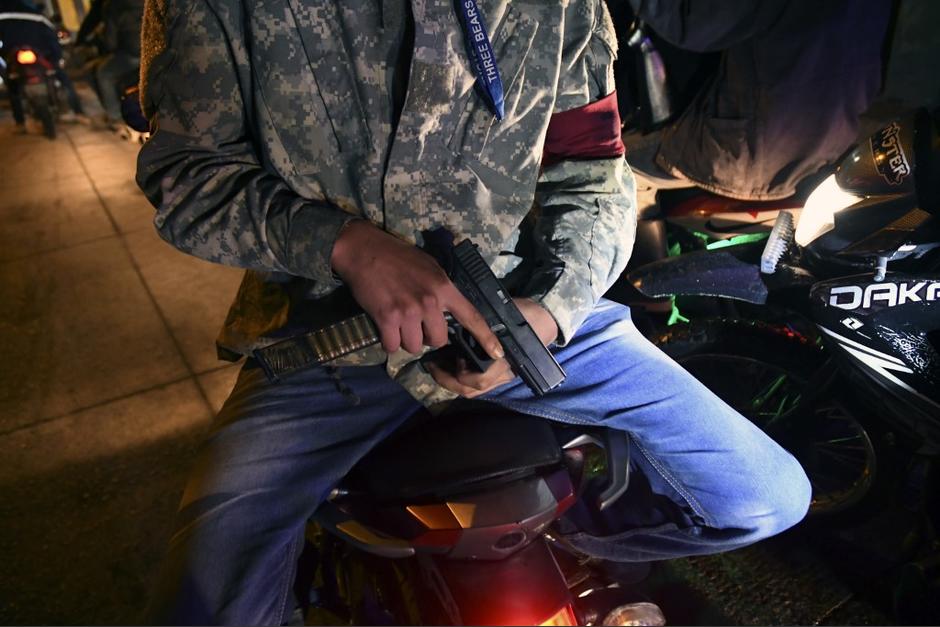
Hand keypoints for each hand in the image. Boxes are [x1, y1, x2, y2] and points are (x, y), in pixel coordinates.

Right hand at [330, 220, 502, 357]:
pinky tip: (385, 328)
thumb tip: (450, 309)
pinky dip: (389, 341)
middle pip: (438, 340)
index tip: (497, 353)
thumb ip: (442, 289)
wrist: (364, 250)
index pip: (471, 316)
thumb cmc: (398, 256)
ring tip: (399, 325)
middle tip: (417, 326)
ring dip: (406, 340)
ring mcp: (408, 311)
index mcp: (444, 287)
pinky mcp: (387, 318)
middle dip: (428, 338)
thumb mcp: (430, 267)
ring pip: (414, 346)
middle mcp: (429, 302)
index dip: (486, 337)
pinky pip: (392, 346)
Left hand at [425, 298, 557, 397]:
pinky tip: (448, 365)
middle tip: (431, 365)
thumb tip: (457, 320)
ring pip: (472, 390)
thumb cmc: (525, 316)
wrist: (543, 322)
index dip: (461, 373)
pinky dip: (459, 378)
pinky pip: (475, 384)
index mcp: (505, 361)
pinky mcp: (497, 375)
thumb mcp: (506, 315)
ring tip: (435, 366)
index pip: (480, 379)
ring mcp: (501, 377)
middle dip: (448, 380)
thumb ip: (484, 323)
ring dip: (450, 381)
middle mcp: (503, 374)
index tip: (451, 357)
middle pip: (472, 390)